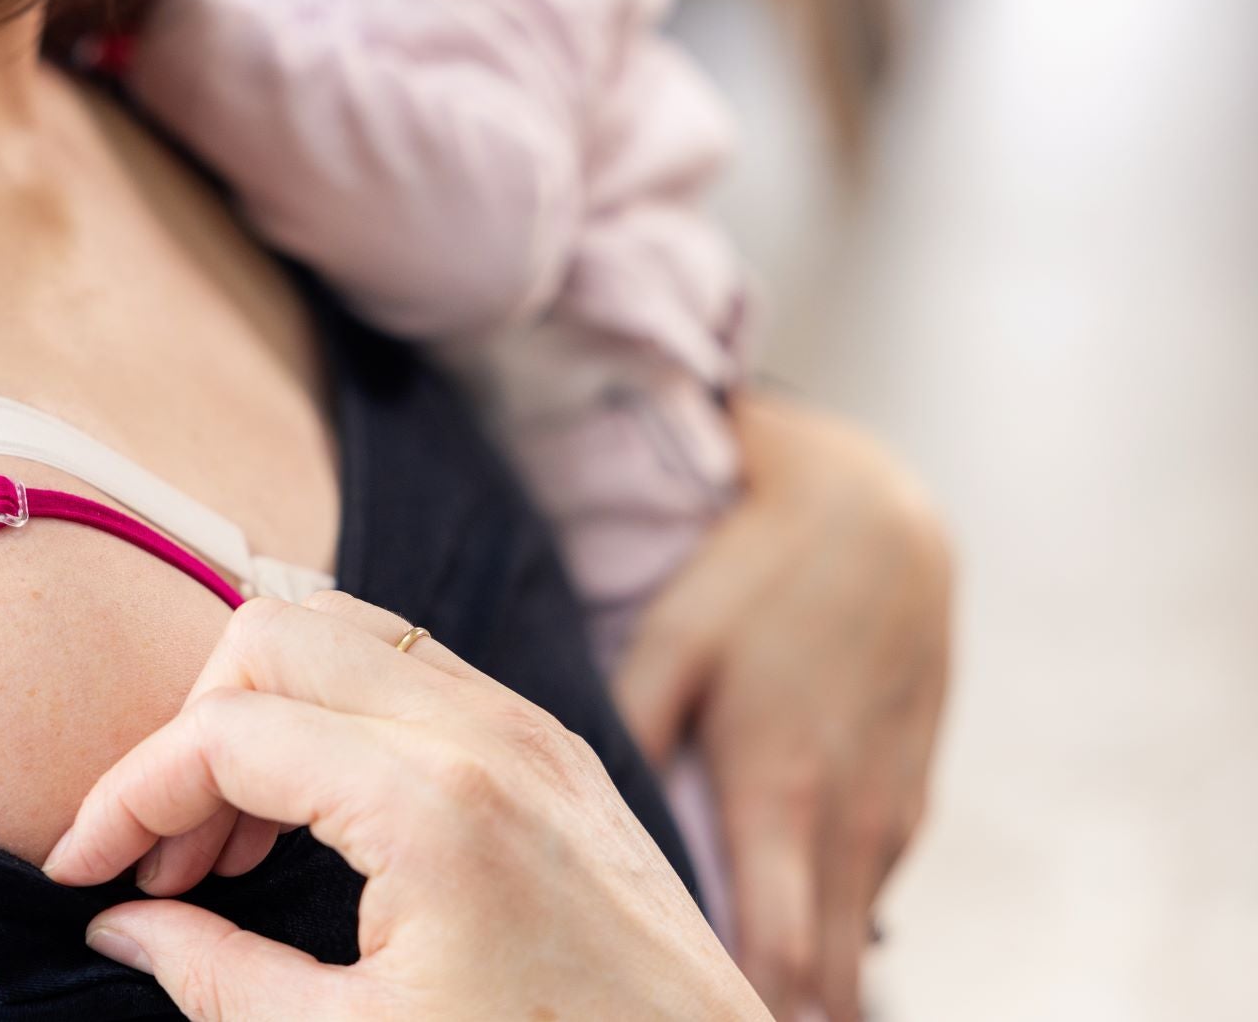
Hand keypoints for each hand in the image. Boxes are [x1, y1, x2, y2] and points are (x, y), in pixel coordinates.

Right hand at [44, 591, 769, 1021]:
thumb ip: (216, 977)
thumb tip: (121, 920)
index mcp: (436, 808)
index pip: (226, 734)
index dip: (126, 796)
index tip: (82, 868)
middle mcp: (484, 732)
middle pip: (270, 636)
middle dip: (188, 734)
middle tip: (168, 856)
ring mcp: (526, 725)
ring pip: (336, 628)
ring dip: (258, 713)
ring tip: (232, 845)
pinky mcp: (551, 741)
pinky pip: (405, 666)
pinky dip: (328, 713)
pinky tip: (314, 817)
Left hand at [614, 394, 953, 1021]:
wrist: (881, 516)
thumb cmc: (757, 575)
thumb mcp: (674, 641)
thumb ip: (628, 734)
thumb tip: (574, 816)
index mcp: (781, 793)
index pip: (776, 956)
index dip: (740, 1004)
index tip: (690, 1011)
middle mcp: (853, 821)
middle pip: (827, 978)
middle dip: (772, 1006)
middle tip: (706, 1010)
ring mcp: (895, 815)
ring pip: (852, 937)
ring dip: (809, 971)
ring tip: (739, 988)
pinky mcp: (915, 799)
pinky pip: (869, 890)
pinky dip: (832, 916)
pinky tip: (785, 913)